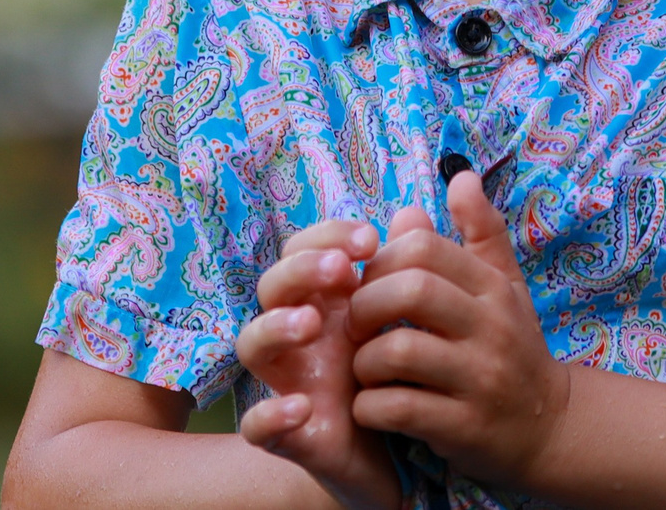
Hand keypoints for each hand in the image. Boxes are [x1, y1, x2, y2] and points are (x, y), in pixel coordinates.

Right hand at [237, 218, 403, 509]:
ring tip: (312, 324)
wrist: (396, 453)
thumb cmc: (396, 375)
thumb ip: (412, 268)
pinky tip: (301, 406)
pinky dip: (270, 416)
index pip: (307, 249)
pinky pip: (257, 426)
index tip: (370, 238)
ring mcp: (290, 381)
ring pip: (252, 344)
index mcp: (328, 301)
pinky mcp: (290, 435)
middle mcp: (301, 336)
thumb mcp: (409, 320)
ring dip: (275, 327)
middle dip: (302, 270)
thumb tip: (413, 212)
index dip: (328, 235)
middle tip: (341, 270)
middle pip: (273, 286)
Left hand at [346, 170, 573, 491]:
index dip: (381, 260)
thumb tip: (460, 176)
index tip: (369, 283)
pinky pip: (399, 408)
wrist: (547, 428)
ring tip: (364, 366)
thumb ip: (479, 231)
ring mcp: (481, 380)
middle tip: (355, 323)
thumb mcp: (505, 285)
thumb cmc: (512, 347)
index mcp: (492, 287)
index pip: (424, 248)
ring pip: (399, 351)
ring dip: (364, 359)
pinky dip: (370, 406)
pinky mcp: (464, 429)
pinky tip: (371, 405)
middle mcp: (492, 328)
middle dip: (366, 304)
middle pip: (412, 291)